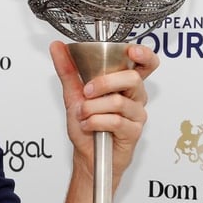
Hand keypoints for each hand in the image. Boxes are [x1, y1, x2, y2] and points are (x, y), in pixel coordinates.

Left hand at [49, 41, 158, 178]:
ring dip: (93, 108)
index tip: (131, 51)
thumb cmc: (86, 126)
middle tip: (87, 91)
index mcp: (125, 83)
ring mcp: (136, 114)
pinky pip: (115, 121)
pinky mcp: (134, 131)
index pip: (145, 63)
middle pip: (131, 78)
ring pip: (118, 102)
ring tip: (84, 114)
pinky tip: (89, 126)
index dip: (143, 54)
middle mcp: (135, 96)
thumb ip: (67, 69)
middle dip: (104, 83)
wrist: (86, 155)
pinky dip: (95, 122)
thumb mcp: (73, 93)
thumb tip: (57, 47)